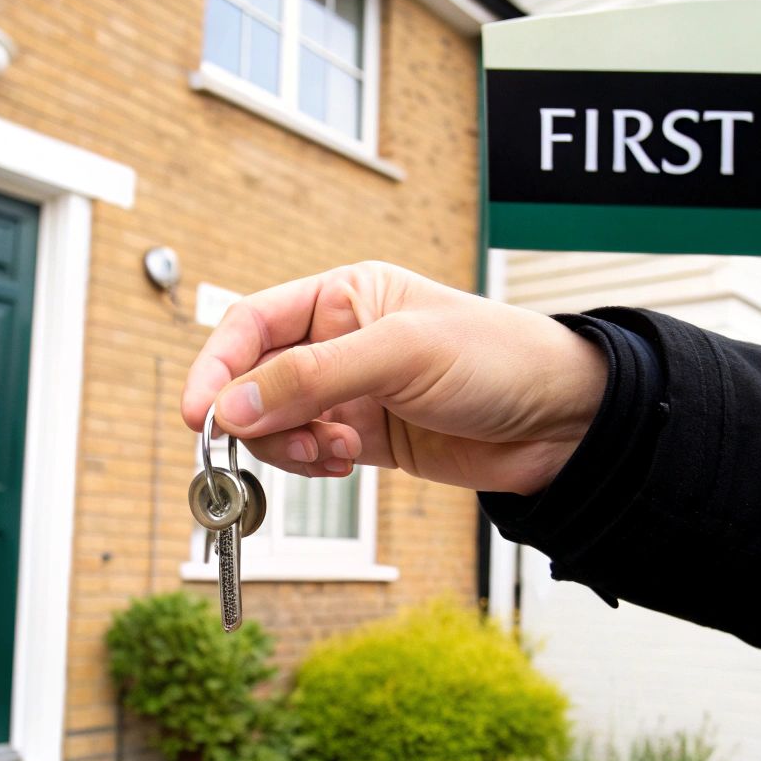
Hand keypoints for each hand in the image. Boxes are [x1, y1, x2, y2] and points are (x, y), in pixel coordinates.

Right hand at [183, 262, 608, 494]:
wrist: (562, 422)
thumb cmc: (498, 359)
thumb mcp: (402, 355)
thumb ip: (314, 378)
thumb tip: (234, 407)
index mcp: (345, 296)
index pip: (253, 323)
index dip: (218, 365)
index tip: (198, 415)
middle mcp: (340, 340)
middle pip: (256, 380)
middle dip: (253, 417)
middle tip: (266, 445)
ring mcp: (351, 392)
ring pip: (277, 423)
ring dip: (287, 446)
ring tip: (329, 453)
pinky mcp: (366, 437)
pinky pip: (309, 452)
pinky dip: (312, 464)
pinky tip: (346, 463)